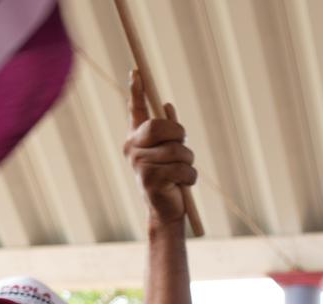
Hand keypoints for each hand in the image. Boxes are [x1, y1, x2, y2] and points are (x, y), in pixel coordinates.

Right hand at [123, 70, 194, 225]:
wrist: (166, 212)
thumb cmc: (170, 180)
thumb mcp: (170, 153)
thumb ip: (168, 132)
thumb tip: (167, 105)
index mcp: (136, 138)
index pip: (136, 111)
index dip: (136, 91)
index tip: (138, 71)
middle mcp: (132, 148)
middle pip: (159, 127)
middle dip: (178, 134)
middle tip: (183, 144)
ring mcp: (139, 164)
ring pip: (176, 151)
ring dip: (188, 163)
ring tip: (182, 174)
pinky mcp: (150, 179)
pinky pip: (182, 169)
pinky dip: (190, 178)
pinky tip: (183, 186)